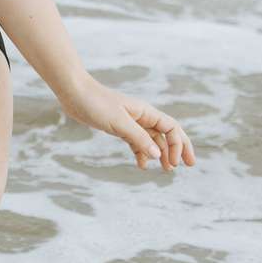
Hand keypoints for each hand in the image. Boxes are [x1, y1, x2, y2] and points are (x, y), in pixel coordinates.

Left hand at [59, 76, 195, 170]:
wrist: (73, 92)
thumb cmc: (96, 103)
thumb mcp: (119, 122)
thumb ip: (138, 138)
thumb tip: (158, 155)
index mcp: (145, 112)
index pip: (172, 128)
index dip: (178, 145)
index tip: (175, 163)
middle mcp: (141, 116)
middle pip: (167, 133)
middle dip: (178, 149)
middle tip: (188, 166)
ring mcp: (130, 121)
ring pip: (152, 139)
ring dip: (160, 153)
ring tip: (165, 170)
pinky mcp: (118, 127)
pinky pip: (136, 141)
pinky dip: (141, 153)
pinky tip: (141, 164)